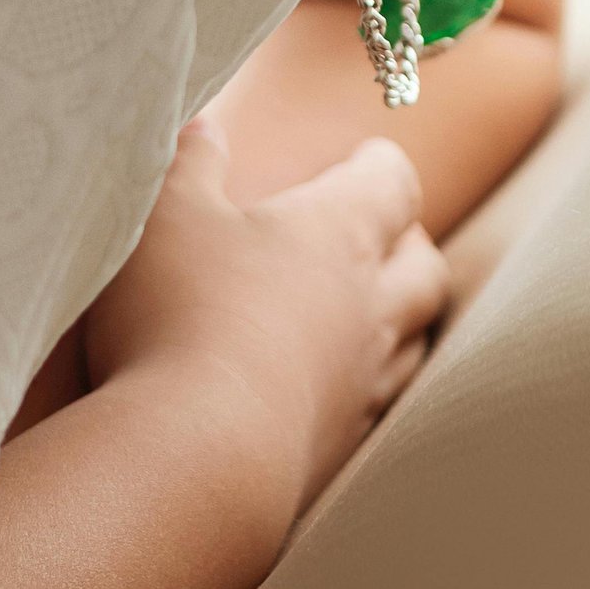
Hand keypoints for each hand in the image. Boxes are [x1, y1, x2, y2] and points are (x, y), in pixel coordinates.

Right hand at [85, 114, 448, 527]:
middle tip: (381, 237)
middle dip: (409, 246)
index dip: (380, 166)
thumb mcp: (164, 216)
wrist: (195, 460)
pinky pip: (378, 409)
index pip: (393, 183)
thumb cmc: (178, 315)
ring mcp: (364, 383)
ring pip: (413, 342)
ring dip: (400, 322)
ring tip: (371, 315)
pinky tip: (334, 396)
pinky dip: (367, 390)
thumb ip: (188, 164)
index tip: (364, 159)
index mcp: (340, 231)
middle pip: (425, 267)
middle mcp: (371, 305)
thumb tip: (206, 128)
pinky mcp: (342, 449)